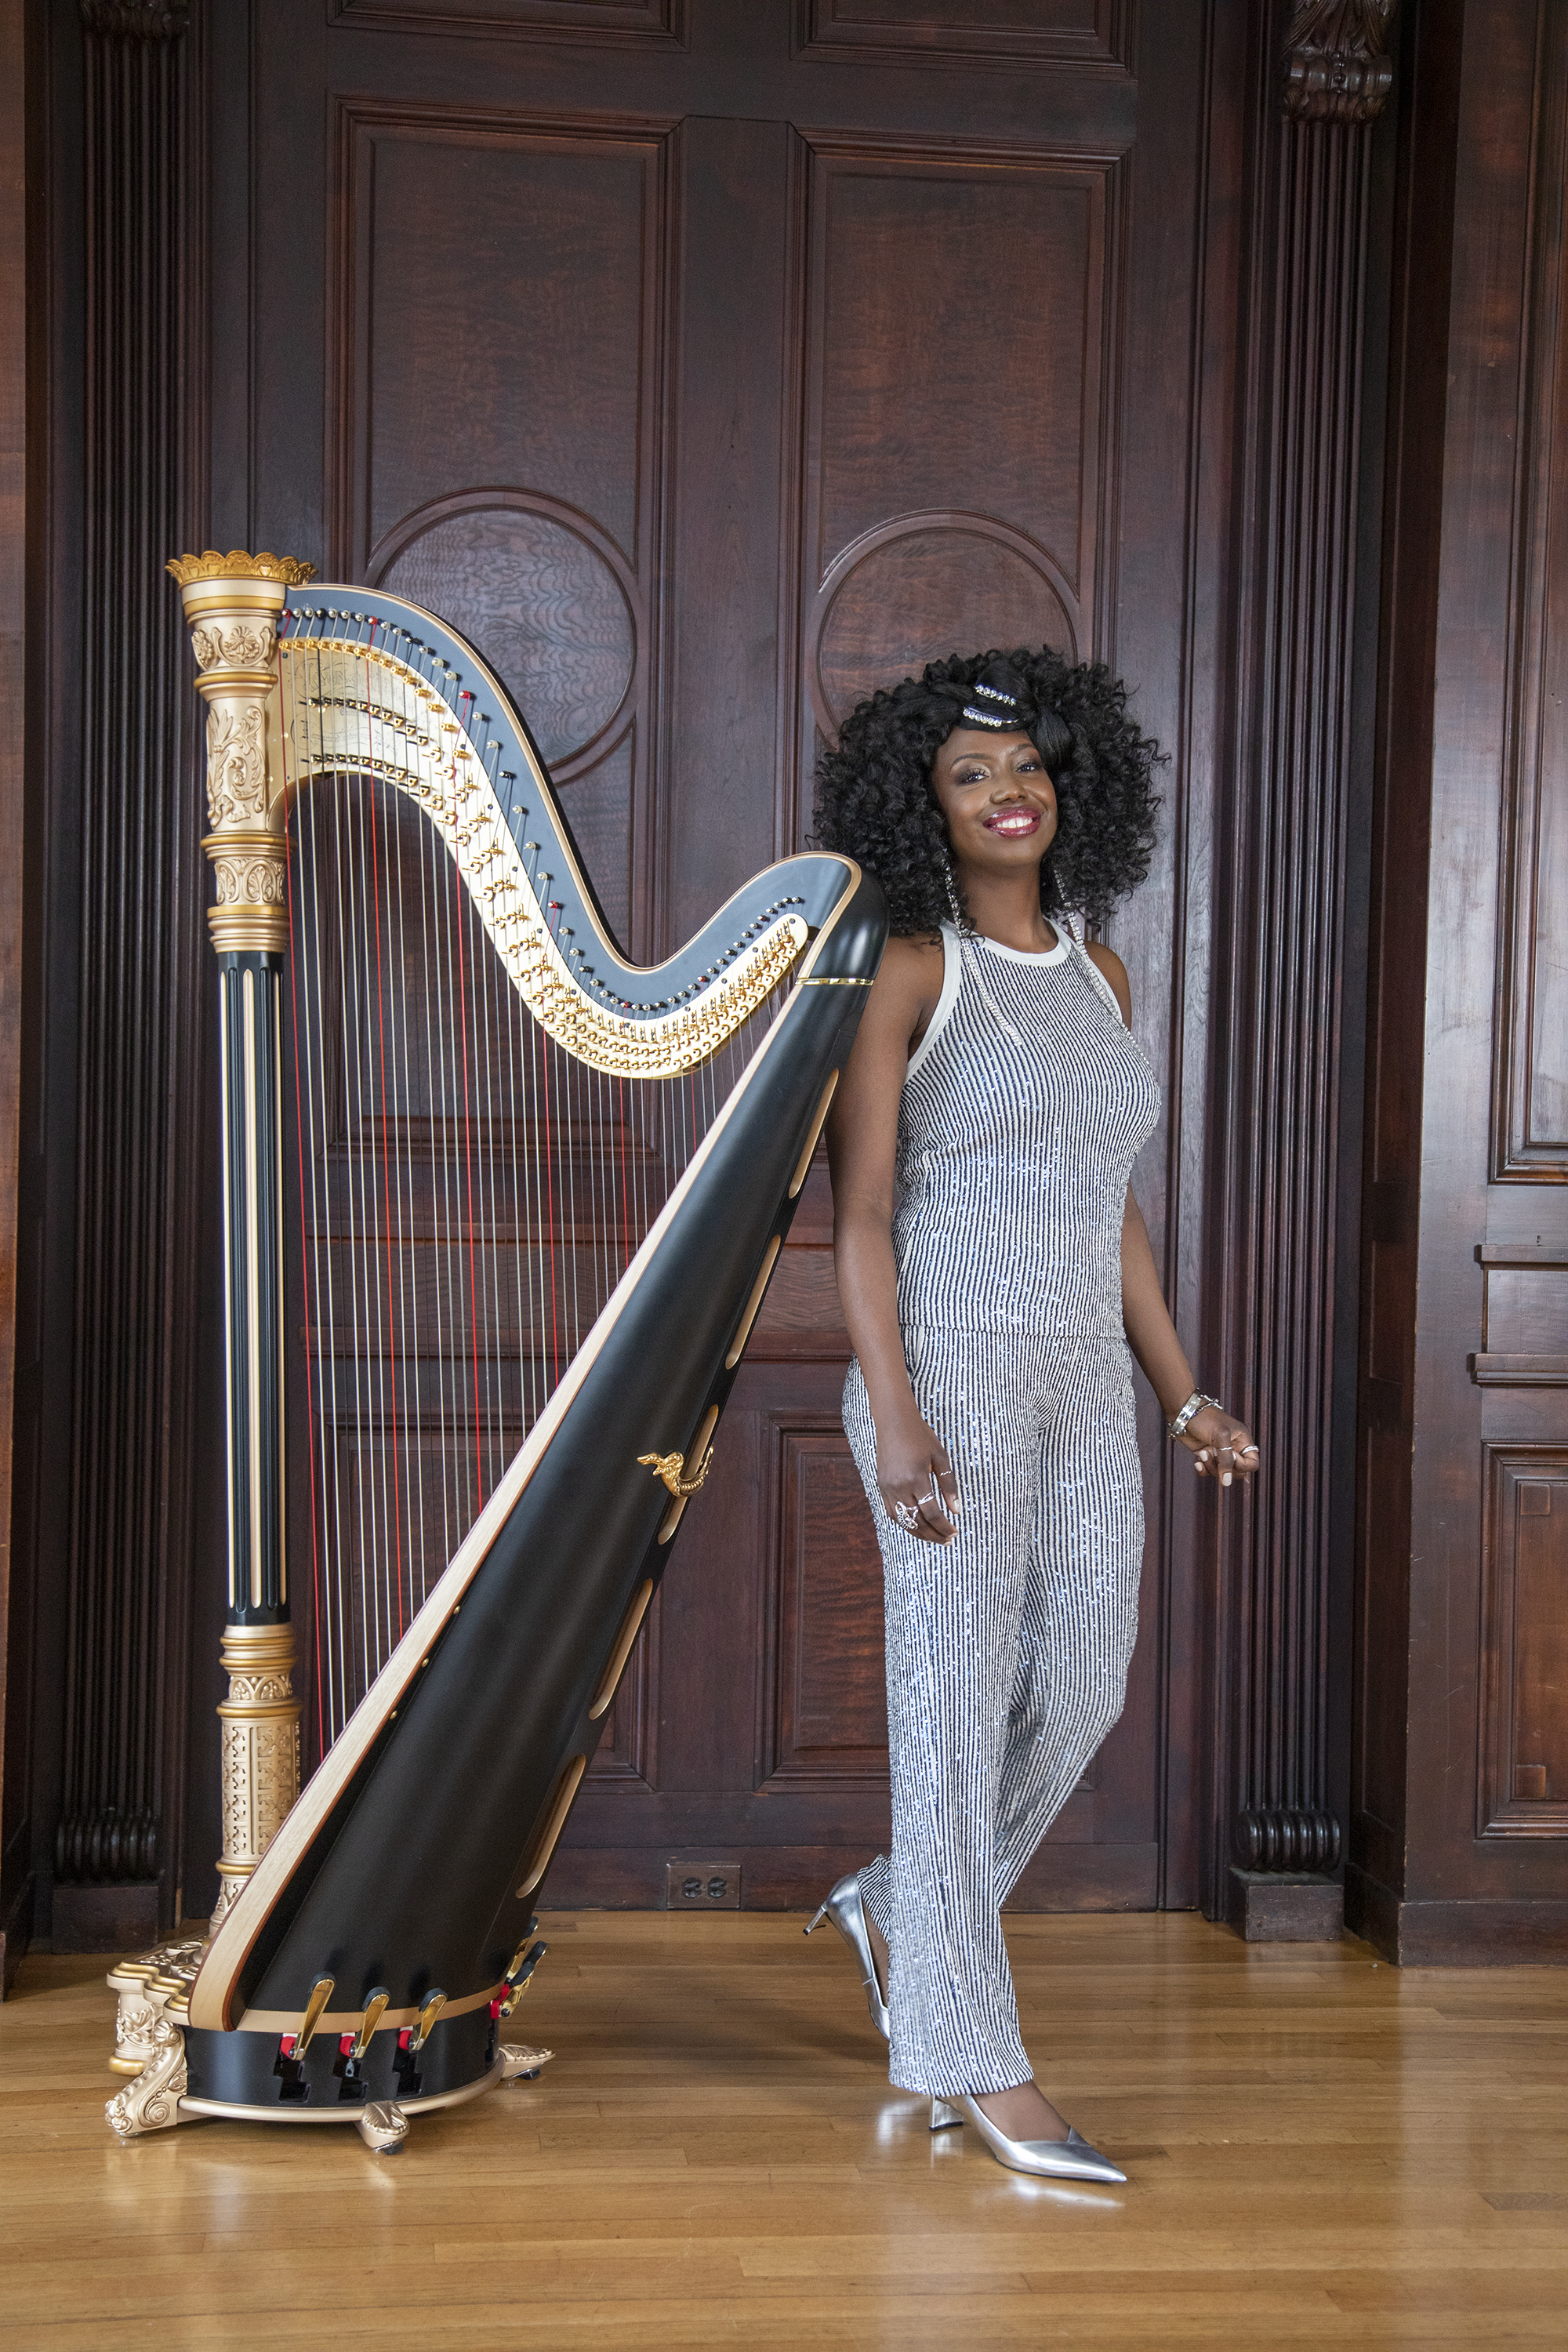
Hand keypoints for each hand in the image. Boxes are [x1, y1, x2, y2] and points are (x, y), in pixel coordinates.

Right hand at [874, 1408, 960, 1543]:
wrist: (893, 1422)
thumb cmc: (920, 1436)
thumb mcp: (940, 1457)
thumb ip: (949, 1486)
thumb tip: (956, 1511)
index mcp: (916, 1478)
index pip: (932, 1513)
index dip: (944, 1527)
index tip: (955, 1532)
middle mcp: (899, 1486)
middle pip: (917, 1521)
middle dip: (934, 1535)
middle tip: (948, 1540)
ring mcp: (887, 1488)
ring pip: (903, 1521)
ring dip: (919, 1533)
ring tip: (934, 1537)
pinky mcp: (881, 1487)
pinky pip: (892, 1513)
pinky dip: (905, 1523)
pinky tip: (917, 1526)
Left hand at [1177, 1403, 1258, 1487]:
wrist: (1184, 1413)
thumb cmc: (1205, 1418)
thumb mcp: (1221, 1437)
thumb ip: (1226, 1461)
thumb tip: (1227, 1482)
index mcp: (1242, 1440)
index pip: (1252, 1463)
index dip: (1242, 1465)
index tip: (1231, 1456)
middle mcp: (1233, 1448)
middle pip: (1237, 1471)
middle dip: (1224, 1468)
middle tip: (1215, 1455)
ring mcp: (1219, 1453)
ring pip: (1221, 1473)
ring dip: (1211, 1467)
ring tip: (1202, 1453)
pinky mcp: (1206, 1456)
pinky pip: (1209, 1471)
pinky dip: (1203, 1469)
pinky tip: (1197, 1462)